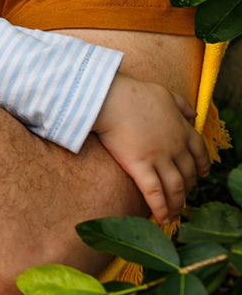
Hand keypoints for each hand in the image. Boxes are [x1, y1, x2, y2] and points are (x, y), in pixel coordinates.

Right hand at [92, 72, 209, 223]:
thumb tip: (192, 114)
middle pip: (188, 174)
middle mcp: (175, 147)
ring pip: (175, 188)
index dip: (202, 165)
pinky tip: (162, 219)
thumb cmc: (133, 93)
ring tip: (175, 215)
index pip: (199, 152)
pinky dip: (161, 208)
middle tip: (182, 196)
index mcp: (182, 130)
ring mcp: (159, 158)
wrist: (110, 98)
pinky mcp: (140, 166)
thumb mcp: (164, 94)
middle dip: (187, 188)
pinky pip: (154, 193)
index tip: (201, 174)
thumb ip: (180, 105)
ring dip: (177, 204)